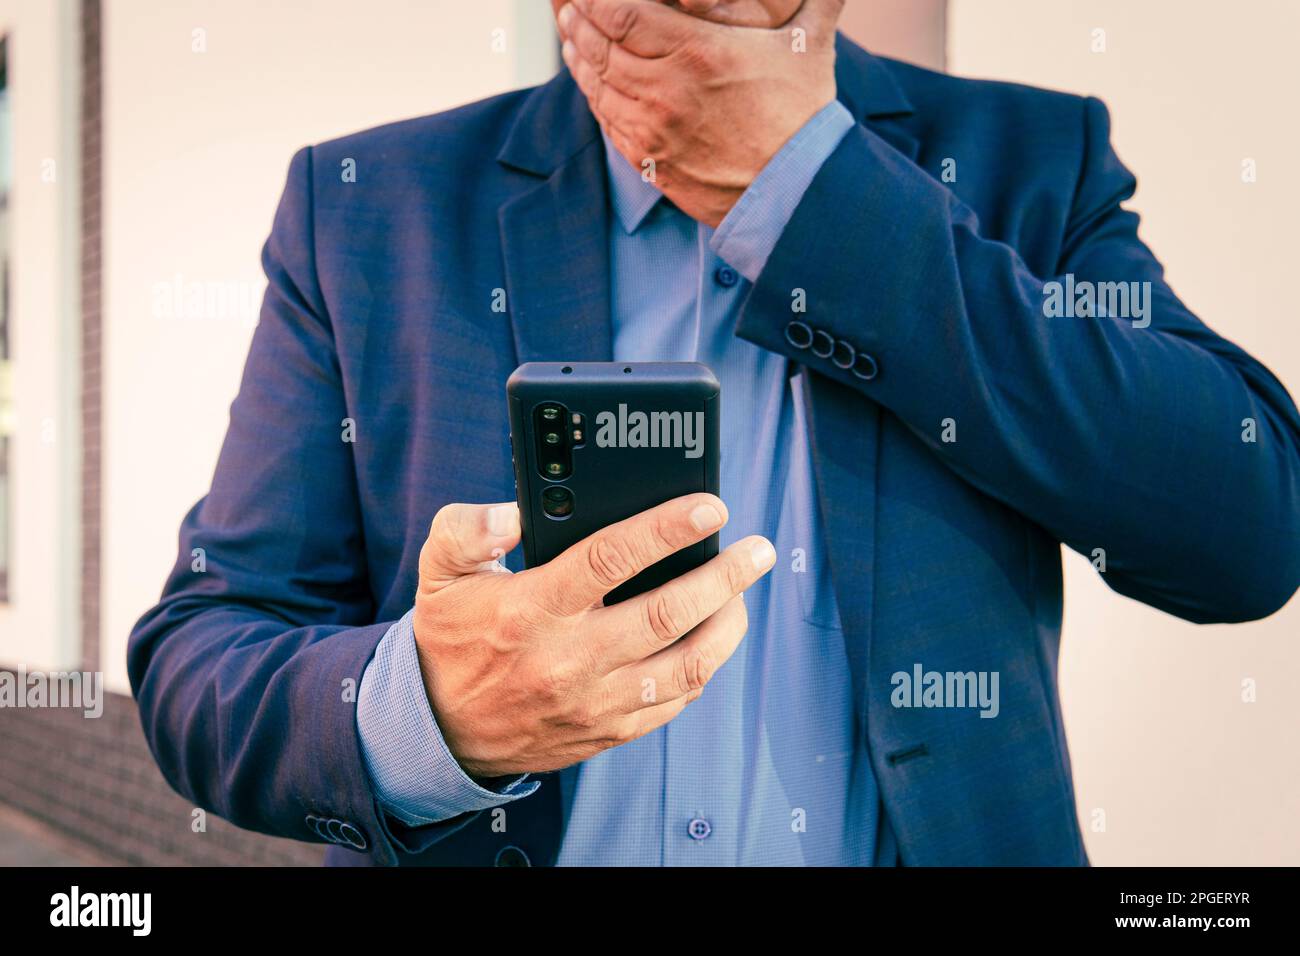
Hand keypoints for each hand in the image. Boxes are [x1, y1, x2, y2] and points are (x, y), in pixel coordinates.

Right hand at [412, 494, 775, 777]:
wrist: (441, 730)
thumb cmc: (452, 640)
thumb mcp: (441, 572)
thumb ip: (470, 528)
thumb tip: (518, 510)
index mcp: (531, 610)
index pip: (611, 559)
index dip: (667, 529)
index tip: (709, 506)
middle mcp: (568, 659)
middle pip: (667, 613)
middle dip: (724, 576)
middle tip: (756, 550)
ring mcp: (594, 702)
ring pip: (686, 666)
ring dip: (727, 625)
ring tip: (742, 592)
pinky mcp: (608, 732)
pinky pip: (674, 703)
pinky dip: (703, 668)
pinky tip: (711, 638)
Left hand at [557, 0, 844, 226]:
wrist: (792, 194)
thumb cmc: (802, 118)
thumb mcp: (811, 45)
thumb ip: (818, 0)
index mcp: (696, 51)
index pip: (620, 13)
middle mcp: (664, 88)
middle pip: (598, 44)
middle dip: (578, 20)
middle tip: (570, 6)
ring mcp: (651, 127)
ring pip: (596, 82)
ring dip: (577, 55)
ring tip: (569, 35)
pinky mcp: (648, 158)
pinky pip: (606, 120)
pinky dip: (591, 94)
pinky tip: (589, 79)